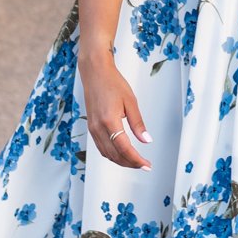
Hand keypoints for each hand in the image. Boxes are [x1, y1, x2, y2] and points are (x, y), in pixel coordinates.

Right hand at [80, 52, 151, 168]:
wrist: (95, 72)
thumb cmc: (112, 83)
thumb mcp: (131, 101)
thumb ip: (138, 123)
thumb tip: (146, 140)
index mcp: (109, 121)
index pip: (124, 148)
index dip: (136, 160)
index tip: (146, 165)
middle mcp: (98, 128)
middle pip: (115, 155)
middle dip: (130, 163)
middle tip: (144, 165)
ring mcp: (92, 128)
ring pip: (107, 154)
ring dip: (121, 161)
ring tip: (135, 162)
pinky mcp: (91, 127)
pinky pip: (101, 147)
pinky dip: (112, 154)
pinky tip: (121, 154)